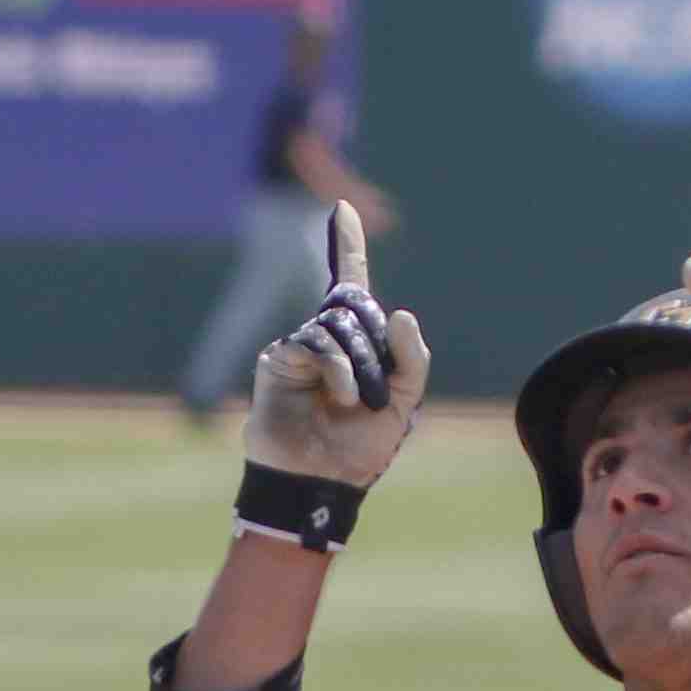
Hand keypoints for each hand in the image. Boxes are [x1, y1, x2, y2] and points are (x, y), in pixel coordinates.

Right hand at [240, 200, 428, 487]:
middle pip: (355, 306)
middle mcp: (324, 338)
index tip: (342, 208)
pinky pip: (316, 342)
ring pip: (338, 323)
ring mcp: (298, 347)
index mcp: (354, 344)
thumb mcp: (404, 403)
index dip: (347, 245)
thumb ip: (413, 359)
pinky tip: (338, 396)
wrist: (320, 482)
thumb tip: (402, 314)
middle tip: (374, 394)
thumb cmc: (359, 448)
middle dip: (375, 346)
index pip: (350, 282)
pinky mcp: (277, 360)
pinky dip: (337, 368)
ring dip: (359, 363)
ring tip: (355, 402)